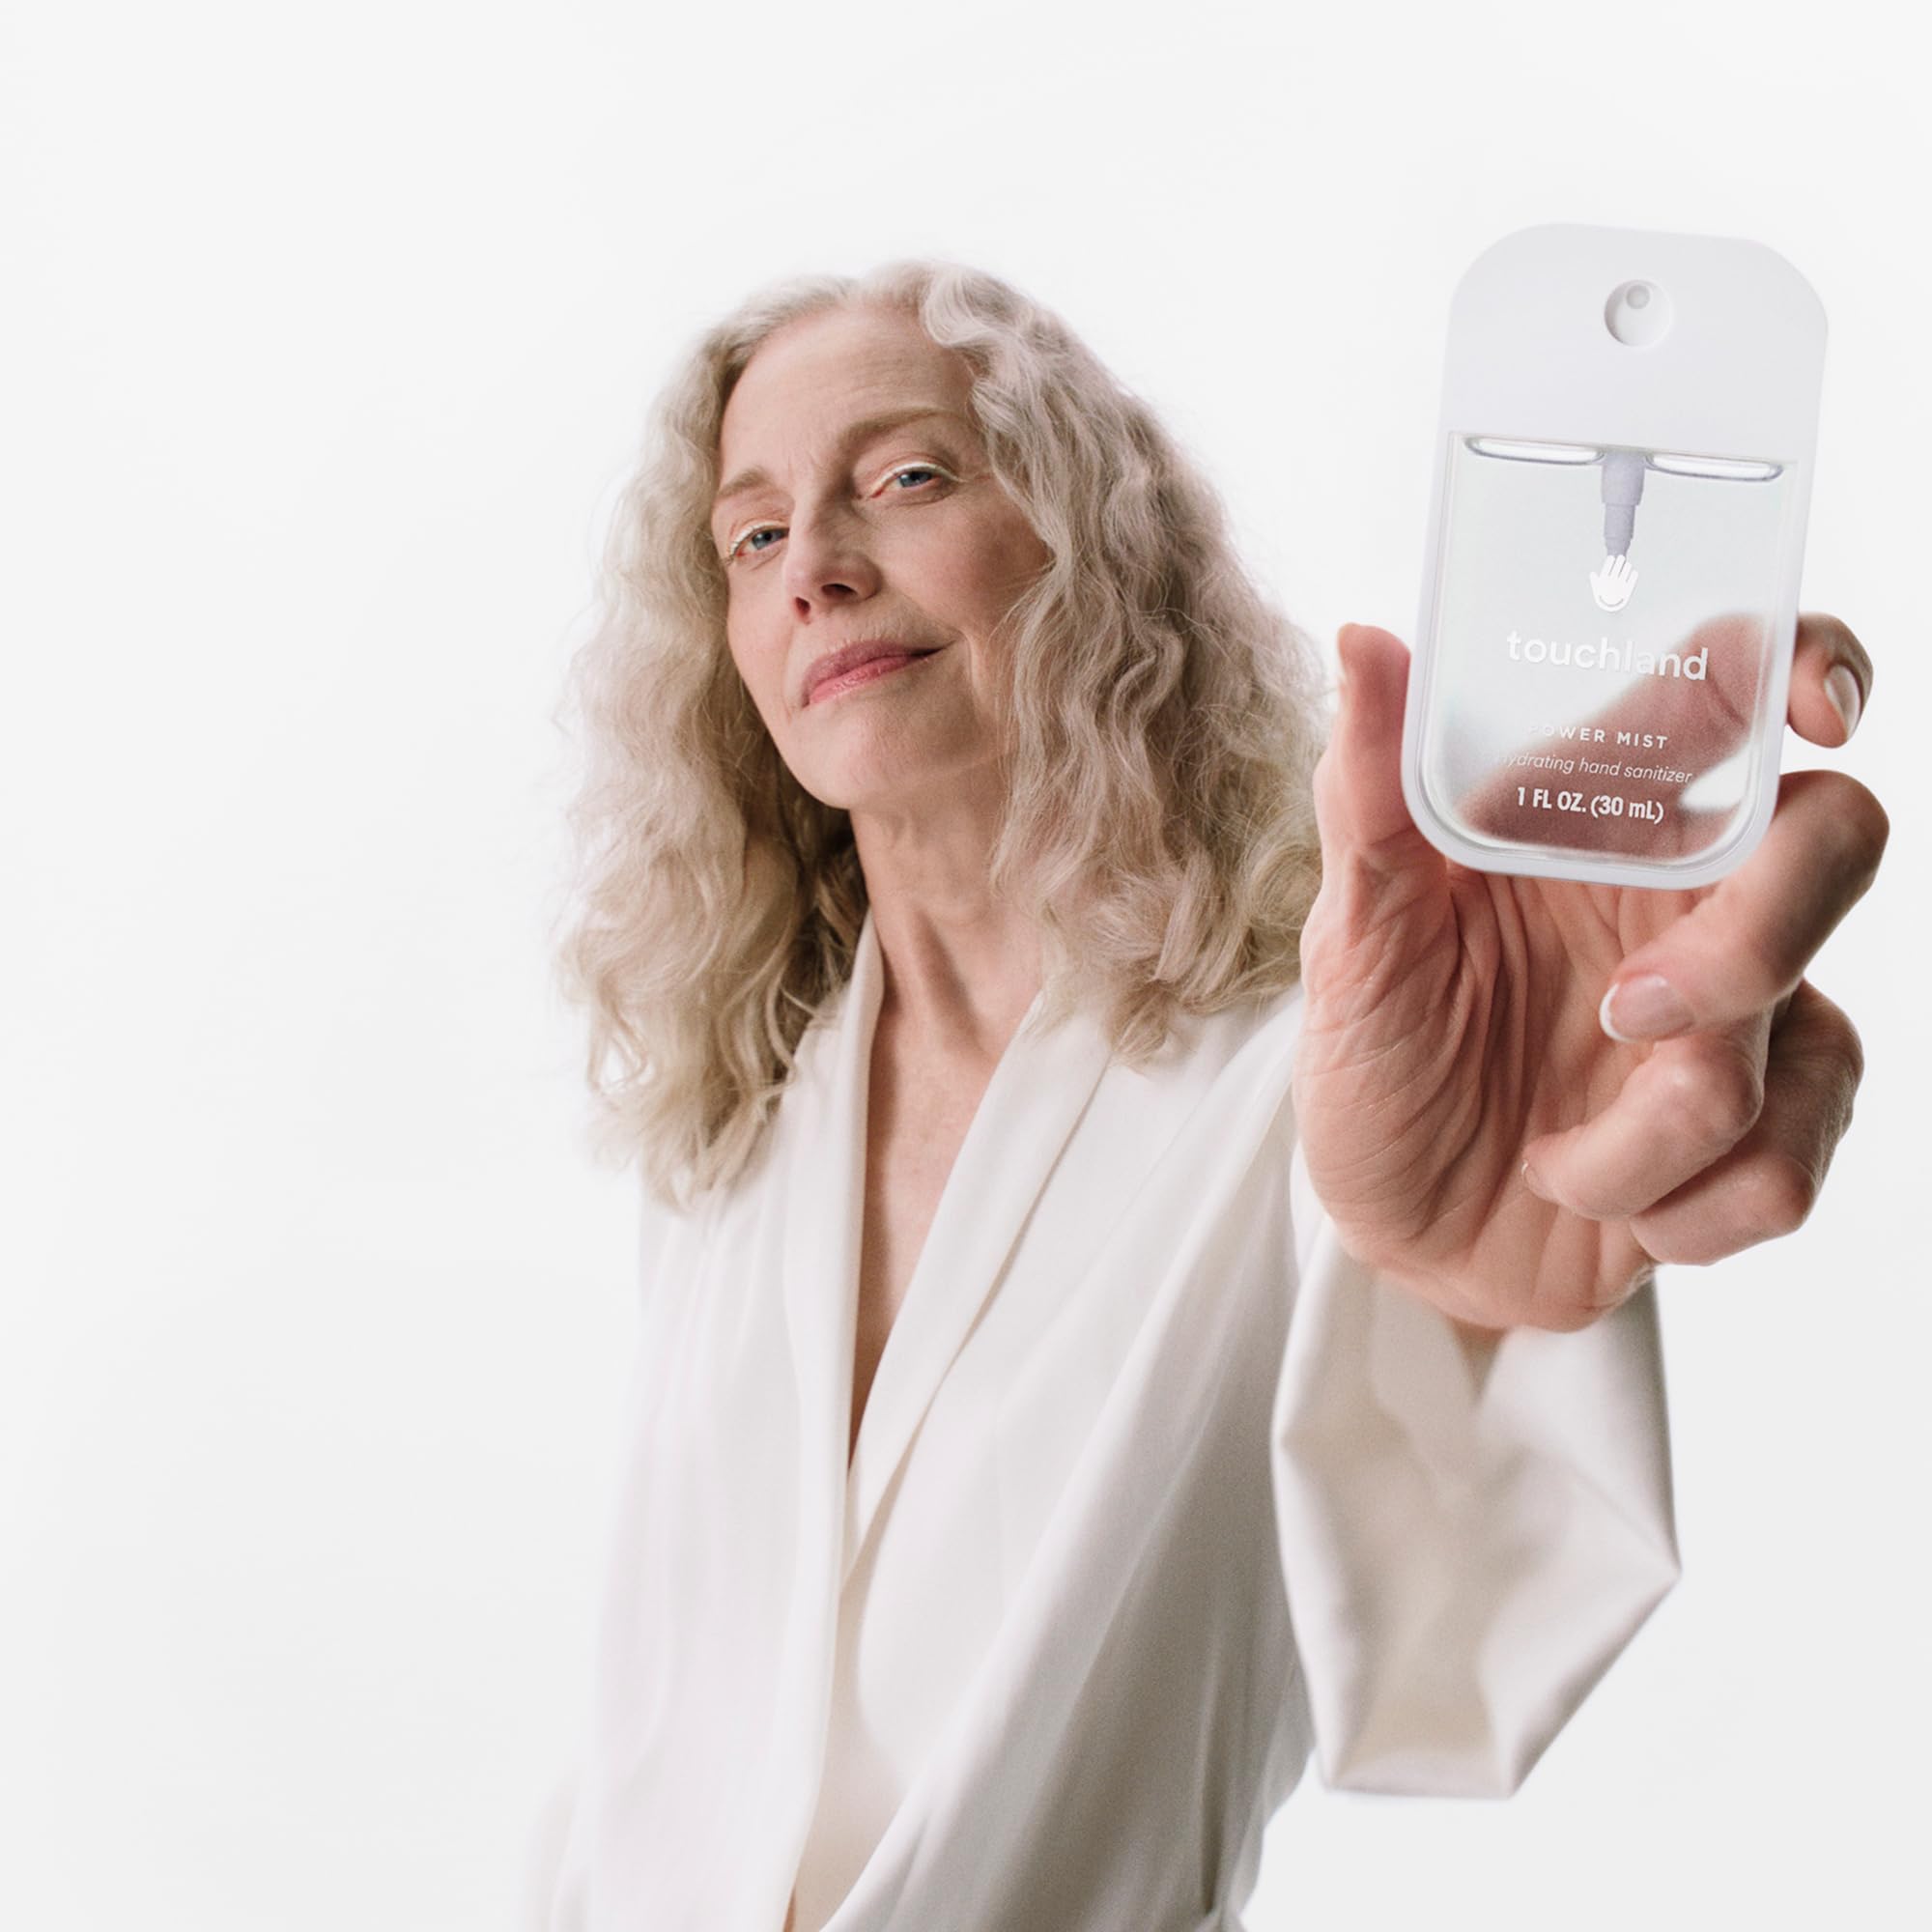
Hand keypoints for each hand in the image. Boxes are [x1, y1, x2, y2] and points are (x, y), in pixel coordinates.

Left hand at [1292, 616, 1885, 1332]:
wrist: (1394, 1233)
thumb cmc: (1375, 1062)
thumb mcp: (1349, 939)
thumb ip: (1368, 800)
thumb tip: (1362, 644)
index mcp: (1598, 821)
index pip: (1736, 692)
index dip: (1806, 663)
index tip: (1815, 710)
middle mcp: (1686, 900)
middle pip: (1834, 841)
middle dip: (1753, 942)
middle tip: (1626, 1014)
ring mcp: (1737, 1018)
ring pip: (1809, 1036)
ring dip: (1654, 1133)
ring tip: (1547, 1157)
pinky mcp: (1758, 1134)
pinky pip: (1788, 1166)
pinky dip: (1677, 1210)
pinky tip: (1596, 1202)